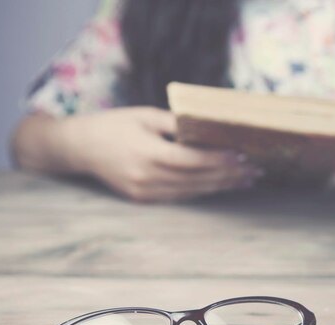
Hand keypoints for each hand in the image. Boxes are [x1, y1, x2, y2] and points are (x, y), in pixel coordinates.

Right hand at [61, 107, 261, 201]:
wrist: (79, 147)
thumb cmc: (113, 125)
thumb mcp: (144, 115)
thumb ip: (176, 122)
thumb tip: (208, 126)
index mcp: (148, 154)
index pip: (193, 160)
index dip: (220, 160)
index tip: (243, 155)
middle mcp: (147, 178)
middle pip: (197, 179)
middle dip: (229, 175)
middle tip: (255, 171)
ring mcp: (145, 192)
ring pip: (192, 191)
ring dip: (221, 186)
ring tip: (245, 181)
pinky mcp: (143, 199)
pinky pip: (180, 197)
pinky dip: (202, 191)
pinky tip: (220, 186)